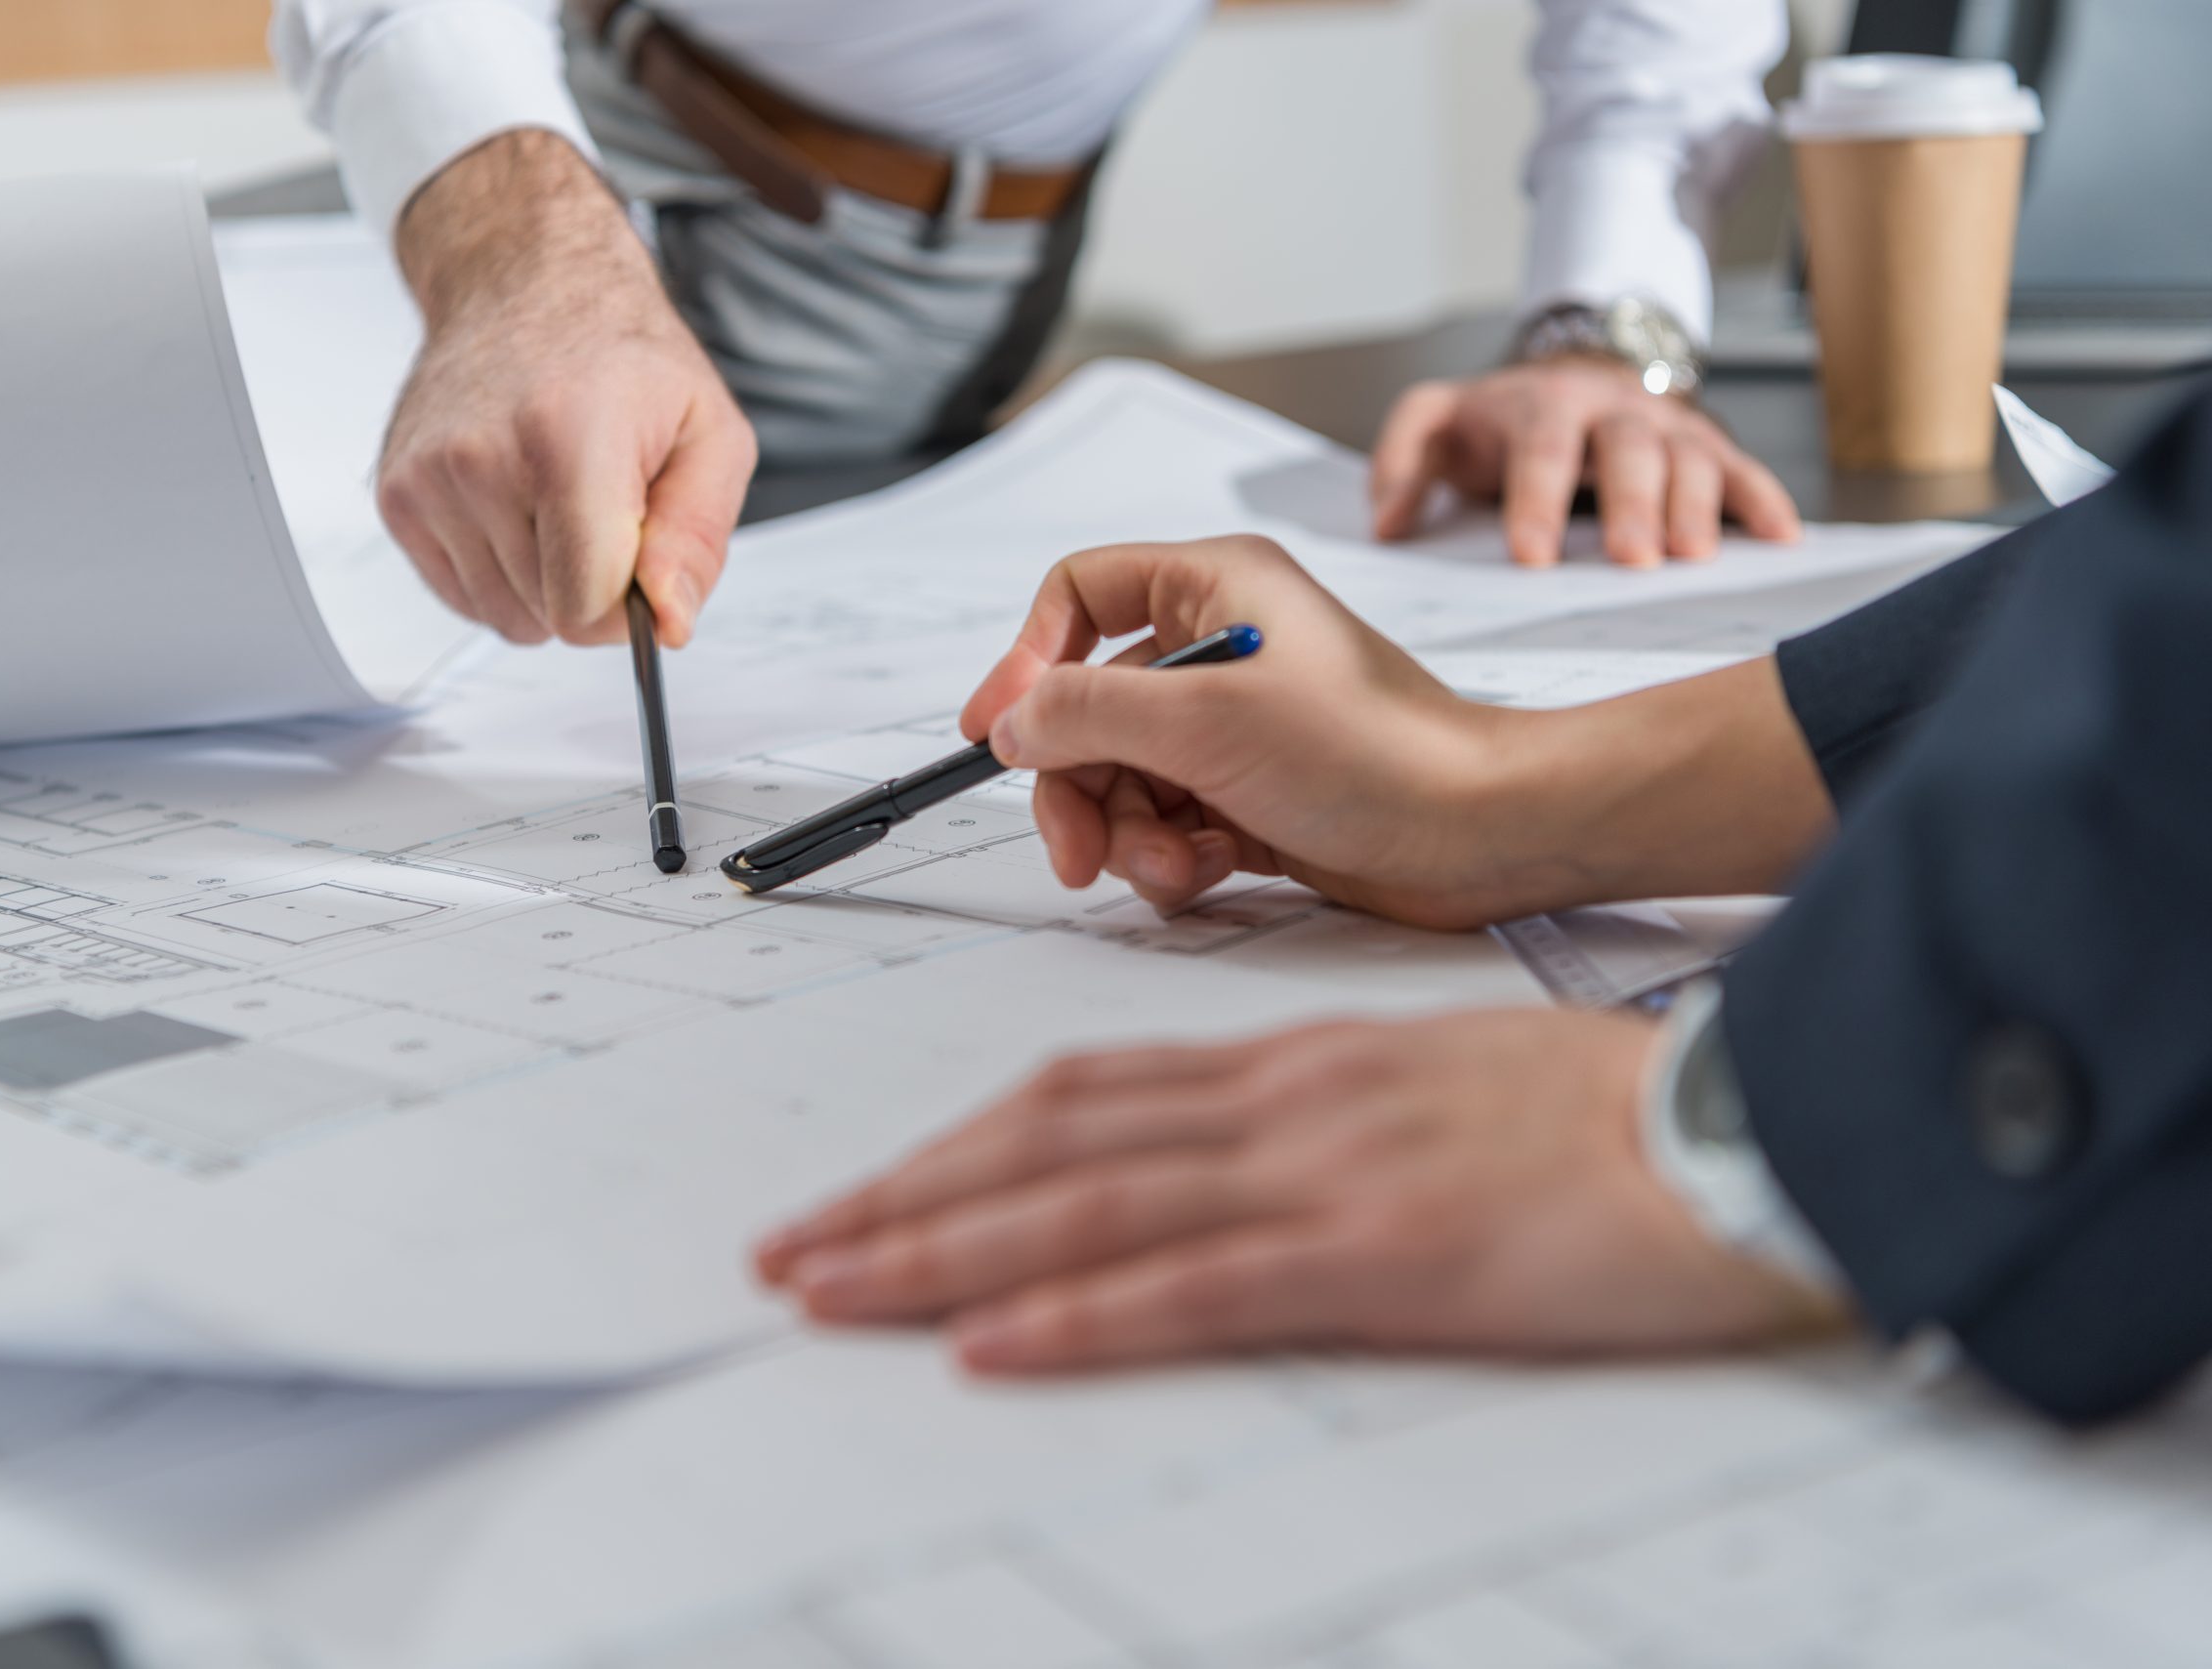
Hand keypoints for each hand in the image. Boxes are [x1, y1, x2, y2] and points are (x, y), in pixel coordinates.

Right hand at [379, 131, 756, 647]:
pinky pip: (466, 599)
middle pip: (552, 619)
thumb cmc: (621, 357)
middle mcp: (479, 459)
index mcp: (566, 438)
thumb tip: (668, 622)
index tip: (643, 558)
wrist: (522, 283)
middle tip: (603, 503)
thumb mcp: (709, 433)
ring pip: (508, 618)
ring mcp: (427, 479)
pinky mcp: (396, 497)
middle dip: (593, 584)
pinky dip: (503, 572)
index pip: (585, 607)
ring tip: (558, 498)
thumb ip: (698, 540)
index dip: (629, 606)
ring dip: (546, 581)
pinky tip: (518, 505)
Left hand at [755, 1010, 1843, 1373]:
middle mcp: (1285, 1101)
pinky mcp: (1386, 1253)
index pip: (1082, 1091)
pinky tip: (991, 1346)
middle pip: (1049, 1139)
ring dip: (943, 1250)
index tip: (871, 1186)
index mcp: (1297, 1064)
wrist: (1753, 1117)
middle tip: (790, 1249)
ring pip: (1090, 1204)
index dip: (959, 1142)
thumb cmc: (1612, 1118)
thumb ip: (1327, 1124)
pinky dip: (1081, 1315)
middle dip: (905, 1196)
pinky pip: (1199, 1285)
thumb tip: (1233, 1171)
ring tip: (830, 1291)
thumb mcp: (1440, 1094)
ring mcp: (1328, 1171)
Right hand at [956, 536, 1832, 928]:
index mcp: (1214, 588)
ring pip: (1122, 777)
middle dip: (1079, 785)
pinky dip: (1170, 856)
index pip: (1079, 596)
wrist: (1482, 834)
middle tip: (1078, 853)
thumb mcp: (1207, 719)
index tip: (996, 733)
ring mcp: (1237, 725)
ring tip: (1175, 867)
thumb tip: (1011, 722)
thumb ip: (1088, 712)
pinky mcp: (1253, 794)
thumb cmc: (1375, 754)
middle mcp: (1221, 647)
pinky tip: (1207, 874)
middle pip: (1087, 707)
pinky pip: (1167, 821)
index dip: (1027, 660)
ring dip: (1129, 834)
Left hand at [1371, 358, 1801, 567]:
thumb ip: (1401, 460)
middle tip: (1632, 560)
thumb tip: (1387, 521)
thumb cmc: (1500, 421)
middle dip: (1631, 502)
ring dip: (1697, 505)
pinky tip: (1782, 540)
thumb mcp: (1439, 422)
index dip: (1537, 500)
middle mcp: (1612, 410)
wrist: (1571, 374)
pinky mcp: (1708, 447)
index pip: (1540, 450)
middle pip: (1628, 449)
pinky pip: (1743, 471)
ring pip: (1689, 458)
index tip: (1532, 555)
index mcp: (1541, 406)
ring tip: (1694, 558)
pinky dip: (1765, 502)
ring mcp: (1666, 427)